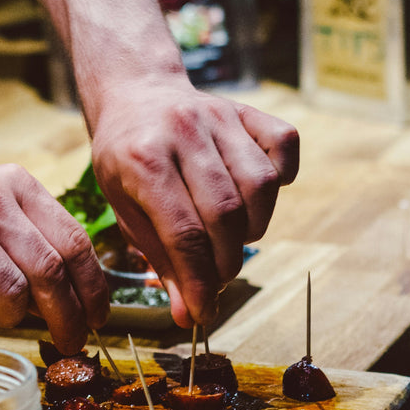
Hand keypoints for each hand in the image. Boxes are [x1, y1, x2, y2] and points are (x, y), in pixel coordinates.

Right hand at [0, 164, 108, 353]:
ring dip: (12, 317)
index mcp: (13, 183)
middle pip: (51, 269)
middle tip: (70, 342)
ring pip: (14, 291)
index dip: (93, 286)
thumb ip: (29, 241)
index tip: (99, 317)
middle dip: (67, 315)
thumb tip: (82, 295)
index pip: (74, 239)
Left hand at [89, 76, 298, 327]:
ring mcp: (219, 116)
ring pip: (261, 184)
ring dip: (254, 227)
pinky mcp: (246, 110)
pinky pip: (284, 144)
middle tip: (216, 277)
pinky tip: (257, 196)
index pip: (183, 233)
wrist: (134, 94)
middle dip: (226, 261)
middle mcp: (184, 132)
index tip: (202, 313)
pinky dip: (283, 176)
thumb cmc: (126, 161)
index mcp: (142, 160)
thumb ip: (158, 259)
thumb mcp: (124, 208)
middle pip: (226, 213)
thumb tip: (189, 316)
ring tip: (232, 238)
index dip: (198, 282)